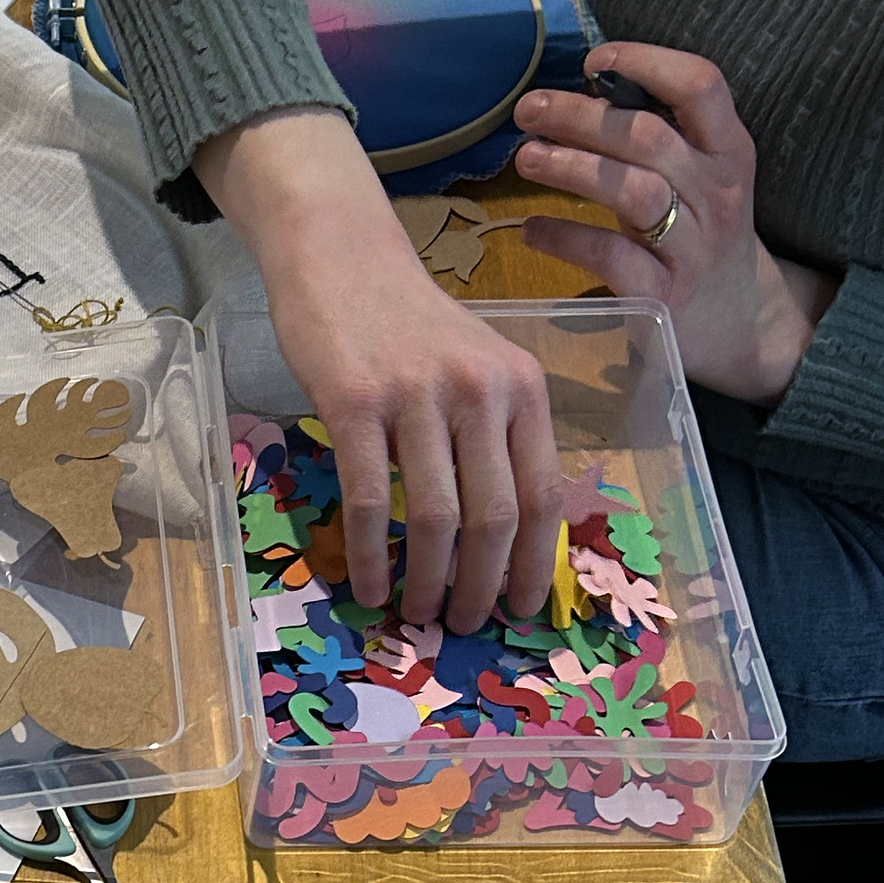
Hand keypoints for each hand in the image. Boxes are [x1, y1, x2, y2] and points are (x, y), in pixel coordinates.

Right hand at [196, 110, 561, 630]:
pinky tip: (369, 585)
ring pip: (435, 517)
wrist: (342, 257)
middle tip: (460, 626)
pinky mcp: (355, 403)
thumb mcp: (476, 368)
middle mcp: (479, 390)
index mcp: (521, 386)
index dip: (535, 564)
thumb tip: (499, 537)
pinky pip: (368, 499)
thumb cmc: (409, 325)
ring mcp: (416, 395)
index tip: (522, 610)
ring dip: (425, 582)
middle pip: (493, 517)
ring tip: (413, 614)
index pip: (542, 494)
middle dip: (480, 587)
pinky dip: (370, 555)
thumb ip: (494, 435)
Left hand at [514, 45, 839, 406]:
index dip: (648, 63)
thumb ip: (656, 138)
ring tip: (525, 157)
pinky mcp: (664, 296)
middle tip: (528, 109)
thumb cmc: (700, 234)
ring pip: (632, 191)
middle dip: (581, 116)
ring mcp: (693, 246)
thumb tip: (583, 92)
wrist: (739, 321)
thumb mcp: (698, 177)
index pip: (702, 85)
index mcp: (729, 150)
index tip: (594, 60)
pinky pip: (611, 258)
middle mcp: (717, 192)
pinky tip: (531, 230)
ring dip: (572, 168)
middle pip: (648, 137)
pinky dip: (566, 239)